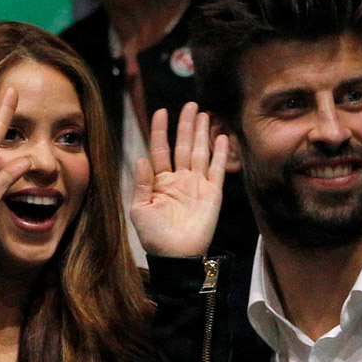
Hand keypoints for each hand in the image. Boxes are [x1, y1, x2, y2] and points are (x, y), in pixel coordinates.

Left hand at [131, 102, 227, 256]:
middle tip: (190, 104)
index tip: (161, 111)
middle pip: (183, 145)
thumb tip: (141, 157)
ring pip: (200, 152)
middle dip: (186, 125)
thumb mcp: (139, 209)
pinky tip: (222, 137)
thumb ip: (141, 183)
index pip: (160, 149)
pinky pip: (217, 169)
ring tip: (204, 113)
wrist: (175, 256)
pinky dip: (220, 154)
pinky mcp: (212, 193)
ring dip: (202, 133)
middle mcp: (179, 179)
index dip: (160, 130)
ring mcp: (197, 185)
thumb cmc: (154, 236)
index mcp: (159, 181)